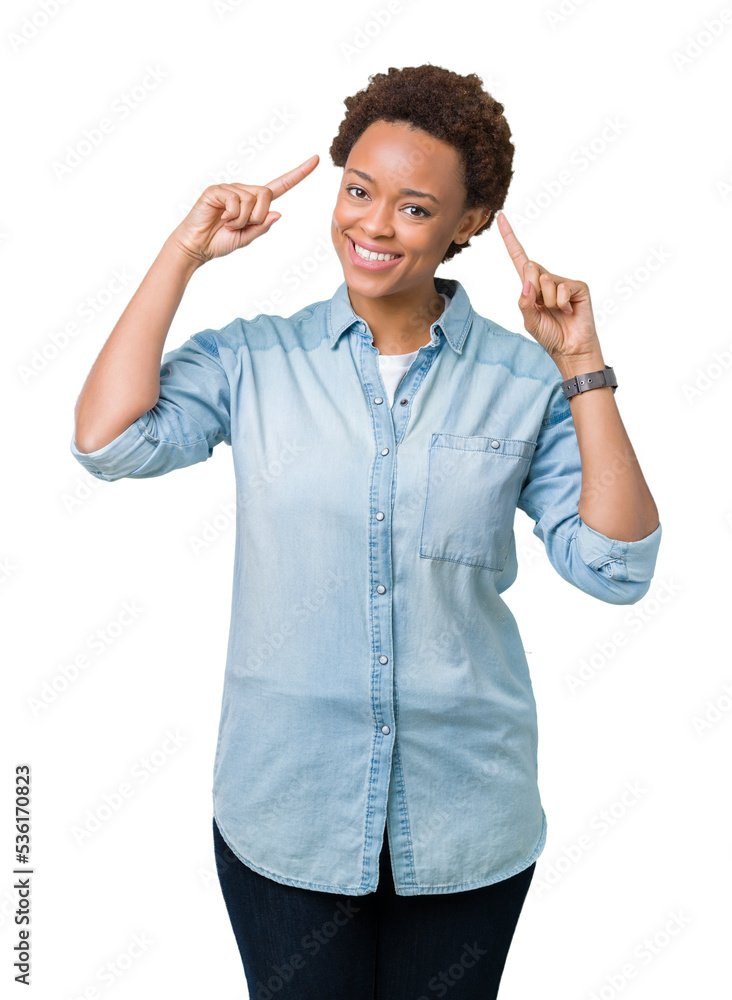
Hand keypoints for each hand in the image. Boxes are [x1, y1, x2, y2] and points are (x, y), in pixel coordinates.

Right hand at [170, 154, 319, 265]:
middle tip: (240, 226)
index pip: (280, 185)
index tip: (316, 160)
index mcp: (254, 202)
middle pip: (267, 194)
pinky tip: (220, 219)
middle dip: (257, 216)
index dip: (298, 174)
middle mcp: (244, 191)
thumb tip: (278, 213)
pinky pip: (235, 200)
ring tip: (227, 224)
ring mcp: (229, 189)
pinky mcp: (216, 191)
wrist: (196, 247)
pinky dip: (232, 215)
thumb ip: (262, 227)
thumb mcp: (246, 238)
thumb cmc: (219, 242)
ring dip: (242, 219)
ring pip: (252, 199)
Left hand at [497, 212, 601, 362]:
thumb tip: (527, 282)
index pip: (518, 257)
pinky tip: (568, 311)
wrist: (570, 349)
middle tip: (543, 307)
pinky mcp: (578, 286)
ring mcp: (563, 282)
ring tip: (557, 312)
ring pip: (545, 280)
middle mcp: (546, 279)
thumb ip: (524, 302)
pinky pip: (562, 288)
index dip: (509, 238)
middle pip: (530, 266)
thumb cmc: (549, 335)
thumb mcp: (529, 321)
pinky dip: (562, 303)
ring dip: (548, 301)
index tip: (500, 218)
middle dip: (532, 289)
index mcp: (531, 286)